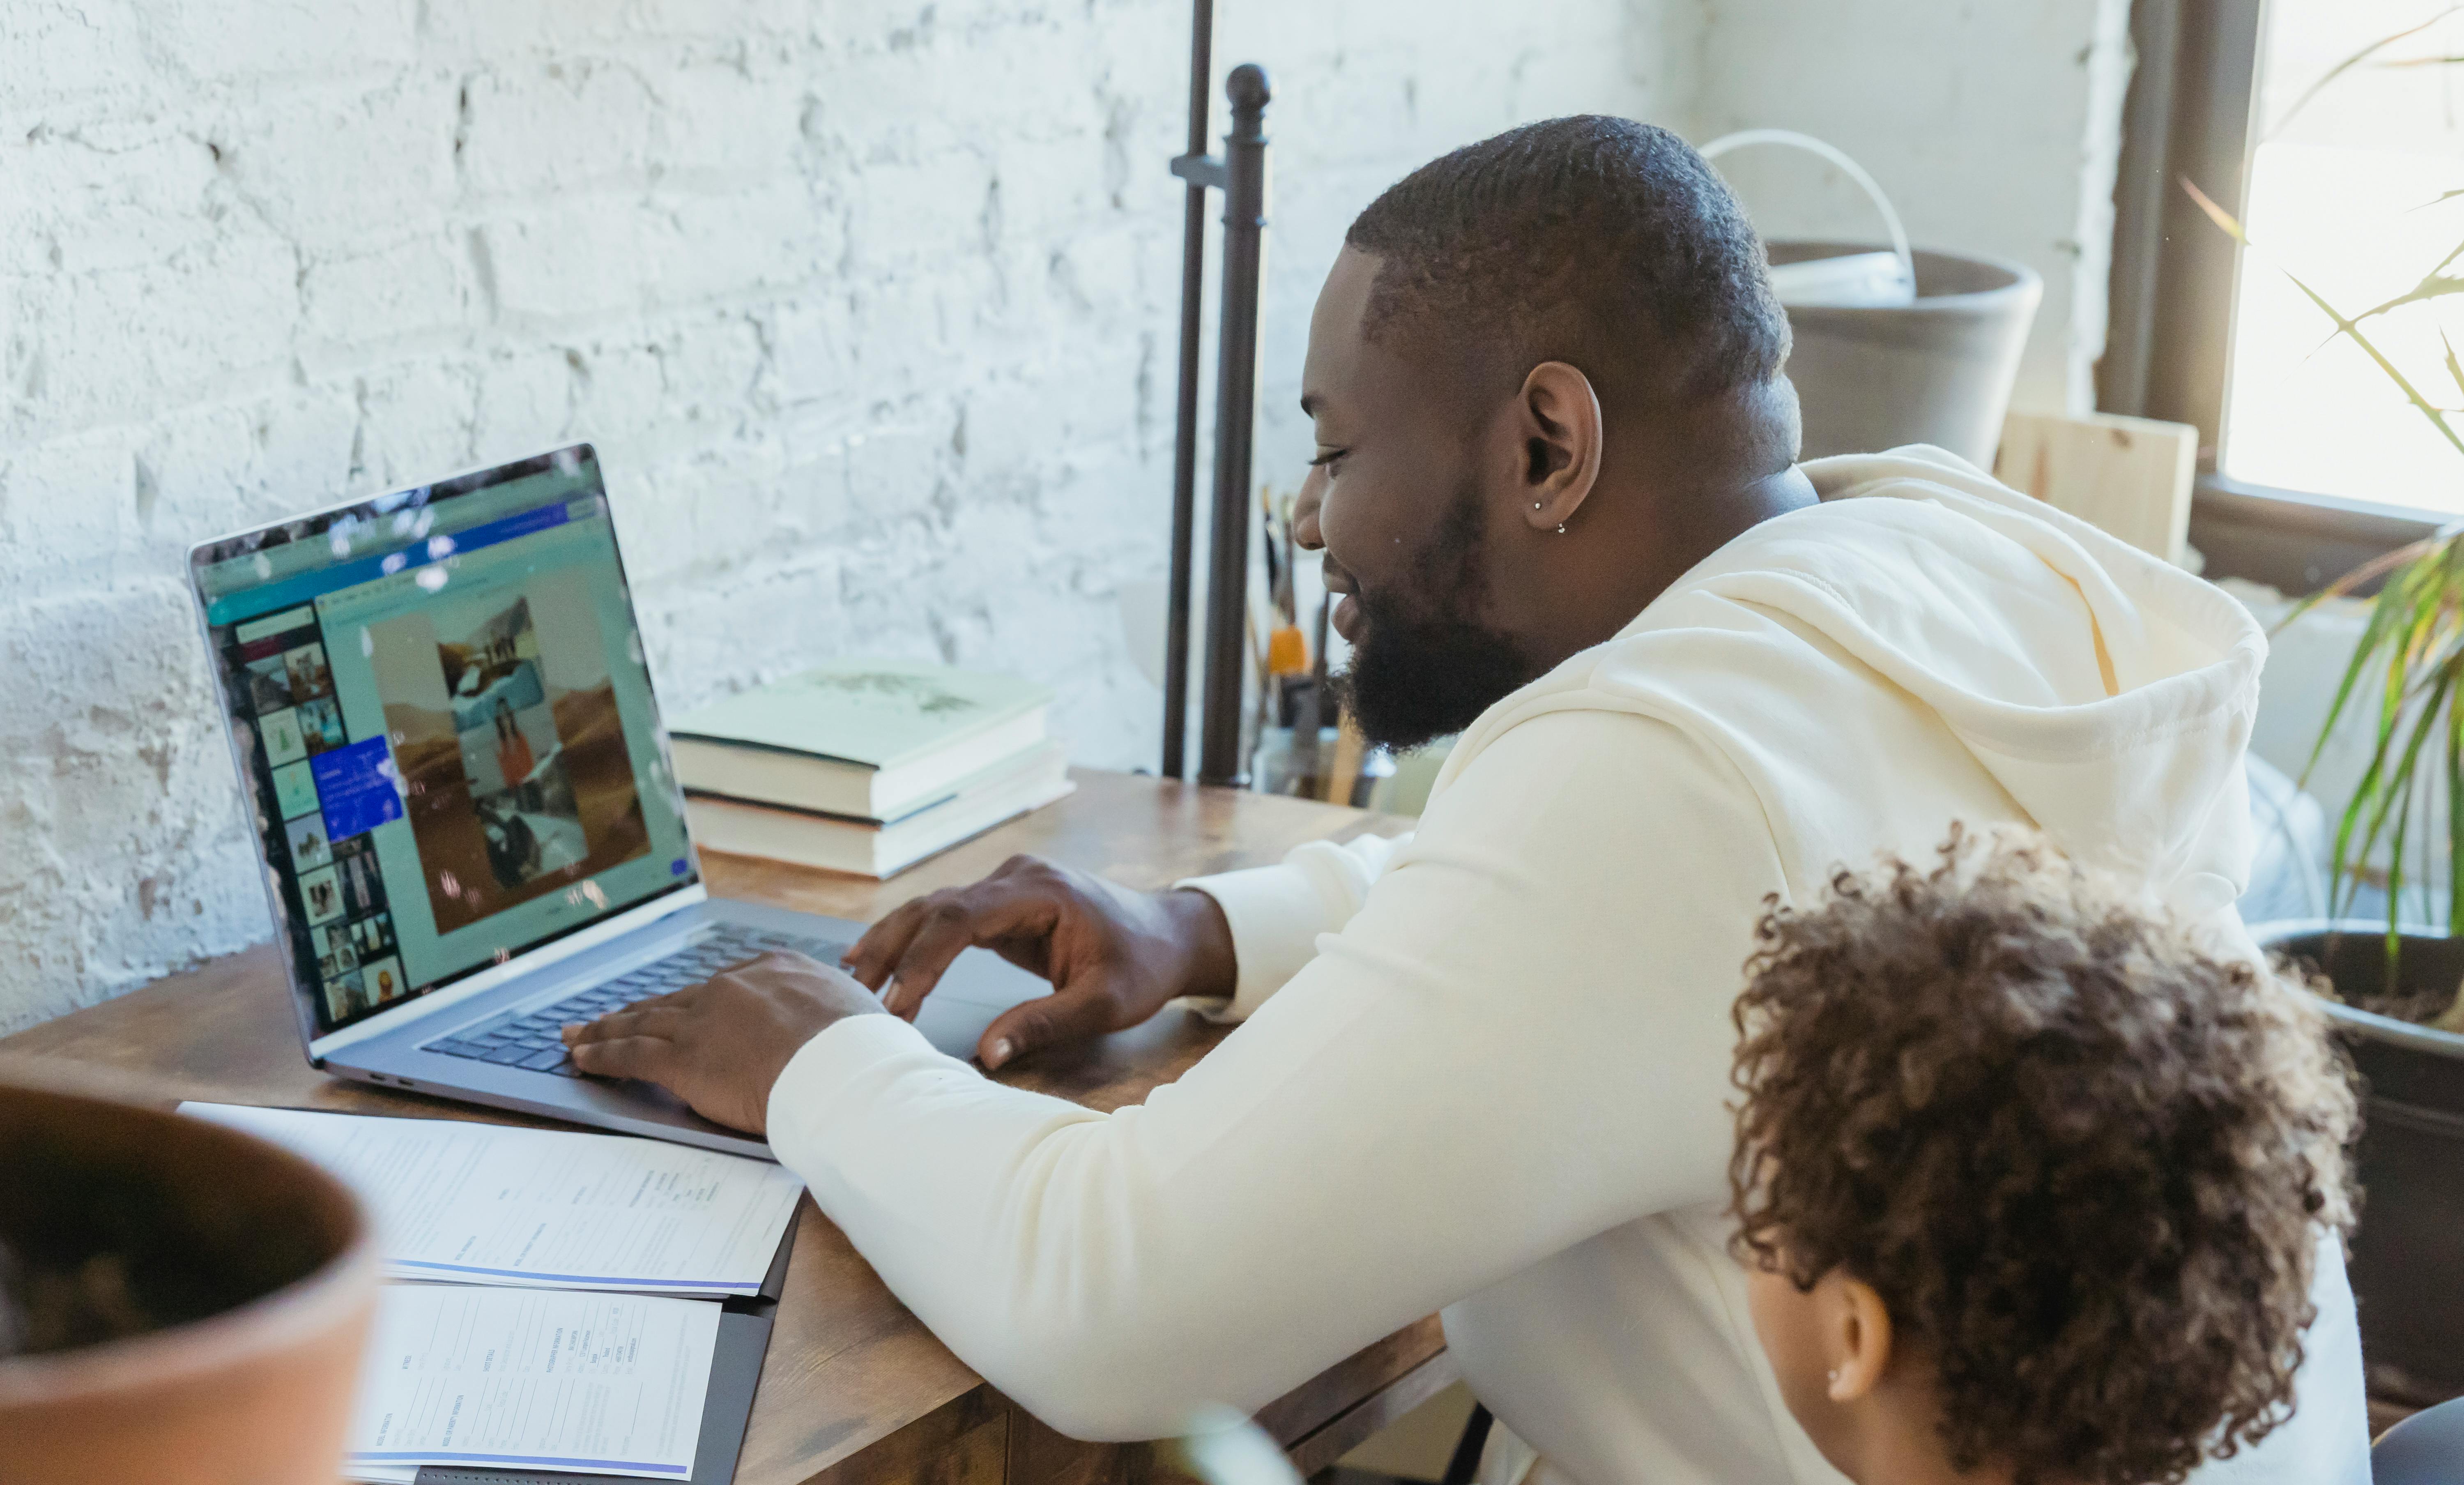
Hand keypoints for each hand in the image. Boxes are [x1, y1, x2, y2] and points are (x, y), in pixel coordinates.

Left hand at [560, 952, 884, 1134]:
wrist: (844, 1070)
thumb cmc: (863, 1050)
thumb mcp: (856, 1014)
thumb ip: (835, 1016)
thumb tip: (850, 1028)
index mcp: (775, 971)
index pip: (723, 987)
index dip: (695, 1001)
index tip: (681, 1006)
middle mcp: (731, 988)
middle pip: (674, 1000)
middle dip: (638, 1010)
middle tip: (606, 1017)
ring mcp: (704, 1022)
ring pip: (642, 1022)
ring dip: (605, 1030)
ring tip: (579, 1034)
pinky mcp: (683, 1060)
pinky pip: (630, 1055)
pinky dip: (602, 1054)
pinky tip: (581, 1057)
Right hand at [844, 854, 1235, 1068]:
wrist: (1172, 935)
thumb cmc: (1144, 967)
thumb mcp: (1105, 1004)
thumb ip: (1046, 1024)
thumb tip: (987, 1055)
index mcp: (1040, 892)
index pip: (962, 919)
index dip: (923, 961)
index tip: (898, 1003)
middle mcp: (1016, 878)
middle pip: (935, 906)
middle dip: (891, 948)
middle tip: (855, 993)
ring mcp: (1008, 886)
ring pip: (934, 907)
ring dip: (893, 941)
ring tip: (852, 978)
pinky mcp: (1005, 904)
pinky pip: (949, 918)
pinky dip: (914, 940)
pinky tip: (879, 961)